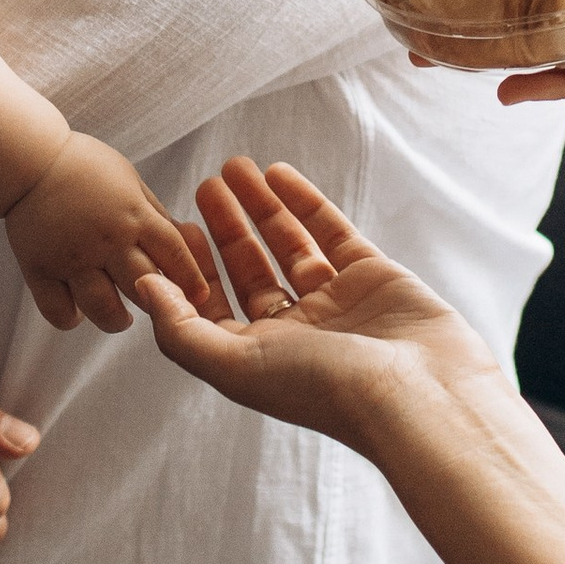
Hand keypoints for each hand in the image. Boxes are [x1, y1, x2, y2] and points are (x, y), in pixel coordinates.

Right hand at [2, 133, 225, 333]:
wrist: (29, 160)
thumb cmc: (85, 166)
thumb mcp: (131, 181)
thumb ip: (154, 214)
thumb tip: (184, 240)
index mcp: (134, 216)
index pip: (174, 255)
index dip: (190, 279)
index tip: (198, 298)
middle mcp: (106, 241)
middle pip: (143, 287)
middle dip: (156, 302)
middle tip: (155, 307)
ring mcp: (71, 258)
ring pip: (103, 308)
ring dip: (116, 319)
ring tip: (120, 317)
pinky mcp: (39, 269)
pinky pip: (58, 310)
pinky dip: (71, 319)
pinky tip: (78, 313)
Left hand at [137, 157, 499, 440]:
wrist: (420, 395)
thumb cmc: (324, 389)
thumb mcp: (236, 365)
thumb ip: (183, 330)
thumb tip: (145, 289)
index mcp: (260, 360)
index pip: (214, 309)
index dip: (192, 271)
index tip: (174, 231)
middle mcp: (296, 333)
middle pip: (249, 272)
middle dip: (224, 230)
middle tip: (203, 186)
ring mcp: (336, 303)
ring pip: (288, 246)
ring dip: (260, 208)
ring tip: (235, 168)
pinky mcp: (372, 277)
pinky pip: (331, 232)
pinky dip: (305, 203)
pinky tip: (279, 175)